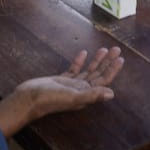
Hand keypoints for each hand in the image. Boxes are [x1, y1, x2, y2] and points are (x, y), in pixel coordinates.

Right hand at [0, 47, 121, 137]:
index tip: (120, 59)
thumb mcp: (73, 97)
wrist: (28, 98)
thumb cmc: (50, 99)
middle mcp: (81, 90)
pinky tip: (84, 52)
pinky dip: (79, 61)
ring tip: (104, 49)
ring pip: (88, 70)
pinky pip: (74, 69)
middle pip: (98, 74)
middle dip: (108, 62)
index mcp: (86, 95)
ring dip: (97, 60)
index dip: (112, 70)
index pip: (103, 81)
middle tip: (116, 49)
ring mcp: (71, 85)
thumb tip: (112, 94)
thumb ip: (92, 95)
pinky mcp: (61, 80)